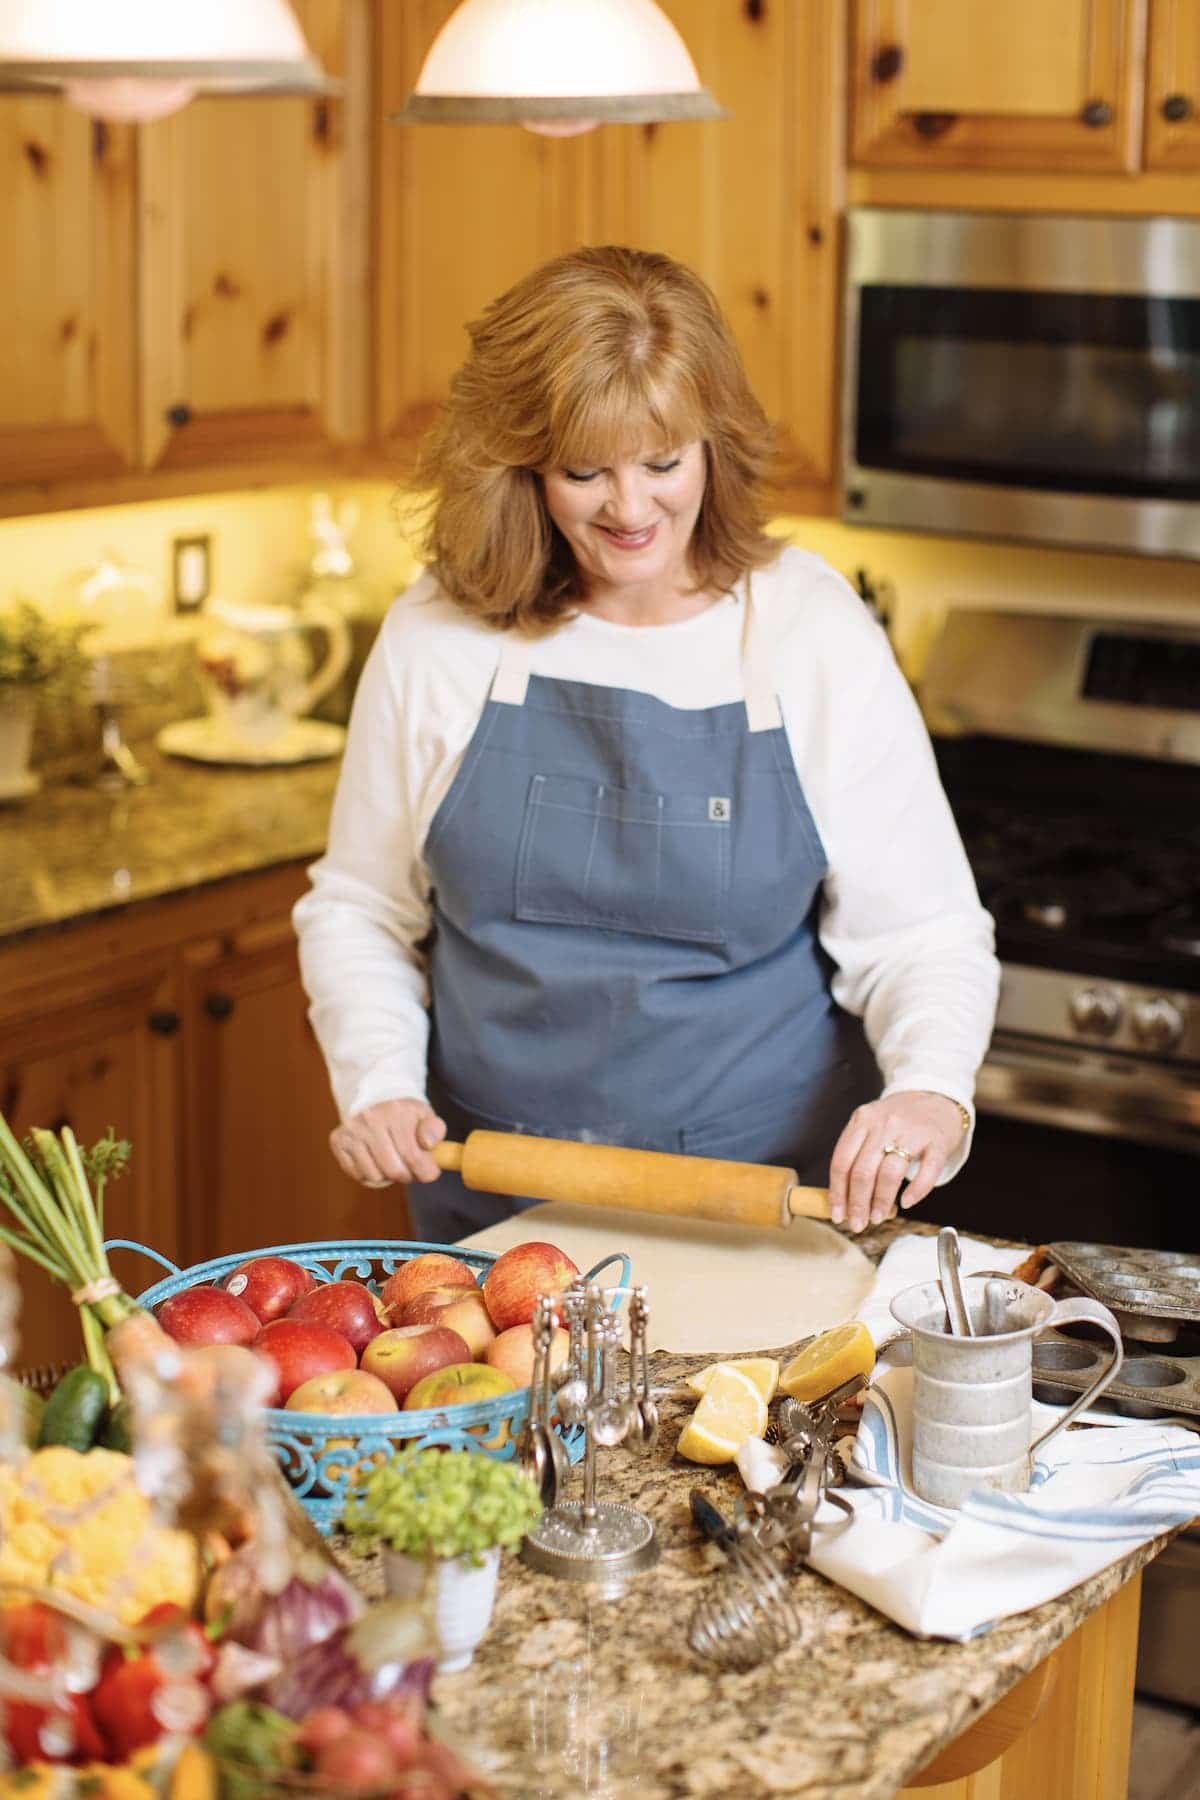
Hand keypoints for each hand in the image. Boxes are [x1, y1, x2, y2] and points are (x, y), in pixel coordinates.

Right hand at [330, 1098, 446, 1188]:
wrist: (376, 1098)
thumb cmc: (404, 1114)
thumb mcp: (425, 1116)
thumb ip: (434, 1130)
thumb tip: (428, 1143)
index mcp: (396, 1112)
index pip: (413, 1156)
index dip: (425, 1172)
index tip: (429, 1172)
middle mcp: (370, 1119)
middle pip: (394, 1170)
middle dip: (407, 1175)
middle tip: (410, 1168)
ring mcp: (351, 1130)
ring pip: (375, 1176)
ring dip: (387, 1176)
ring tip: (392, 1160)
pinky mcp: (338, 1140)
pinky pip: (358, 1174)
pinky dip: (369, 1174)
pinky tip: (375, 1159)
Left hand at [827, 1091, 964, 1232]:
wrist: (938, 1097)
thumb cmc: (900, 1119)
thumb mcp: (872, 1124)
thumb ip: (857, 1152)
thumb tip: (843, 1198)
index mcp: (863, 1120)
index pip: (841, 1162)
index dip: (837, 1193)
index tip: (837, 1214)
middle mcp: (885, 1124)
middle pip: (862, 1171)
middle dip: (857, 1204)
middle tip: (858, 1224)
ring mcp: (912, 1132)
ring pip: (889, 1174)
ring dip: (881, 1201)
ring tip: (877, 1218)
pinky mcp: (937, 1142)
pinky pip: (926, 1172)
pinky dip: (915, 1192)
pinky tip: (906, 1203)